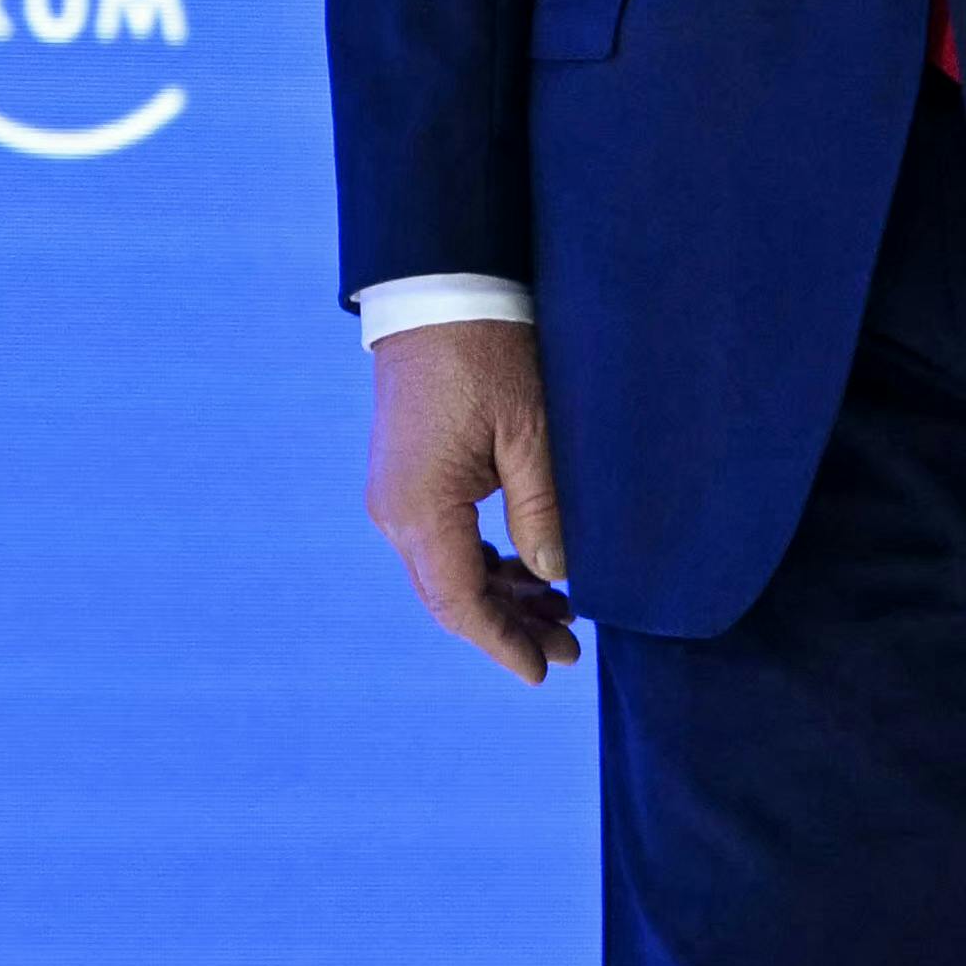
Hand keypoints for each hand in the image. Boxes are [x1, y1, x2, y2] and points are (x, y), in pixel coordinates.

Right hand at [366, 316, 578, 681]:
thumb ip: (543, 513)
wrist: (437, 293)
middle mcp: (395, 510)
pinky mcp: (405, 476)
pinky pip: (441, 541)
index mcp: (421, 507)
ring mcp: (394, 493)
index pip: (459, 602)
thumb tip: (555, 576)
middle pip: (448, 595)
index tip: (543, 671)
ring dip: (498, 597)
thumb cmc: (487, 354)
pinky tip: (526, 571)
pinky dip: (482, 565)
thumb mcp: (532, 434)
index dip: (502, 643)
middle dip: (507, 628)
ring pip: (445, 571)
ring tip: (559, 614)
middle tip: (570, 650)